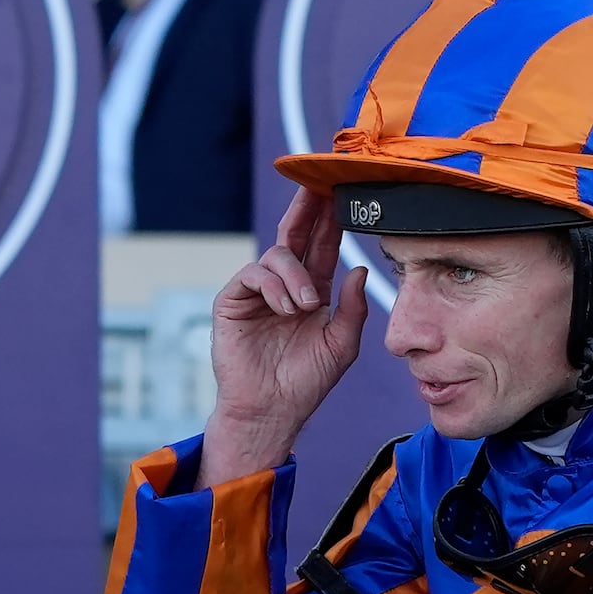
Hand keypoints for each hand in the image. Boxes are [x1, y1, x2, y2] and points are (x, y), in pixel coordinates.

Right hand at [198, 187, 368, 487]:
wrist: (273, 409)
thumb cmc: (307, 380)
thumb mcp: (342, 343)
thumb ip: (352, 306)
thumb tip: (359, 267)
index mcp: (313, 290)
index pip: (324, 245)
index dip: (332, 219)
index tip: (344, 191)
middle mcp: (285, 285)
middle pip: (296, 234)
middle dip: (308, 208)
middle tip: (318, 184)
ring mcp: (257, 291)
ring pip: (278, 255)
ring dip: (297, 276)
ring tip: (306, 306)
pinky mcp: (233, 301)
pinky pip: (254, 274)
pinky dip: (275, 286)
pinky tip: (287, 308)